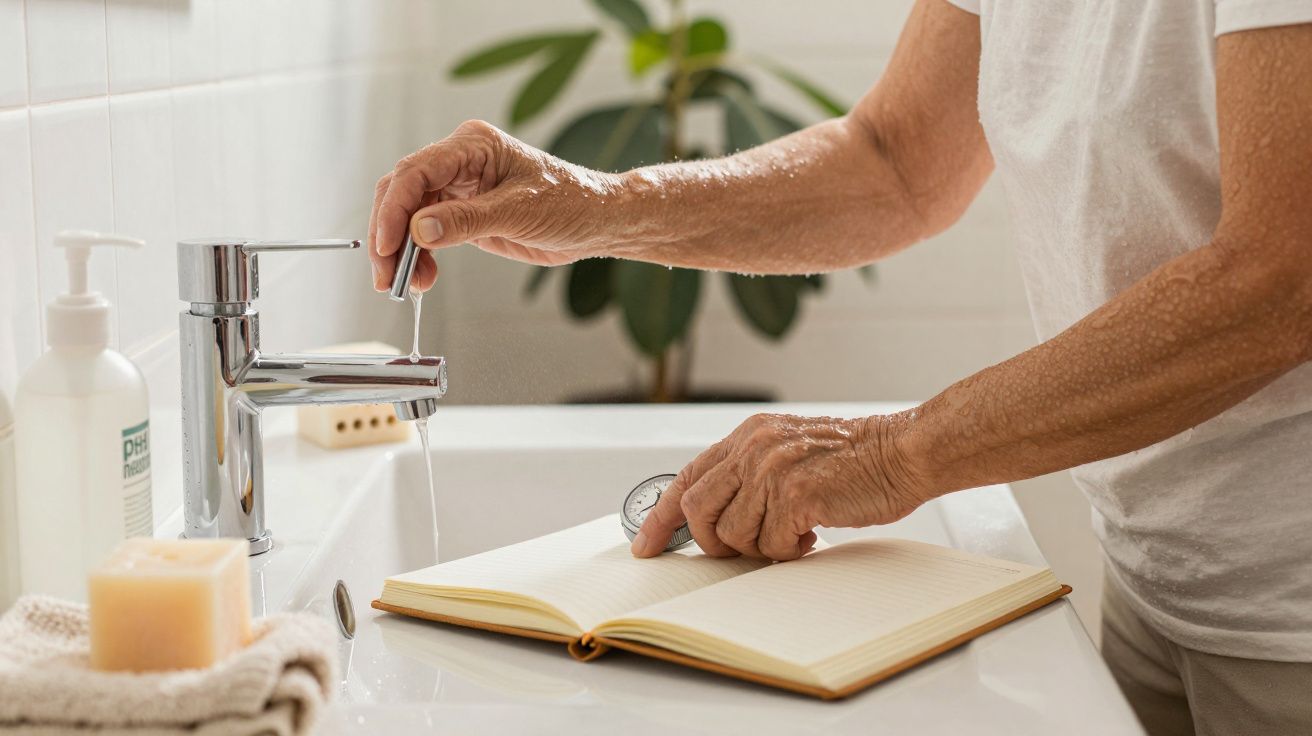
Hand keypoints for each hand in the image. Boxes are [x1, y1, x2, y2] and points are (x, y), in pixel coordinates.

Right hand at [367, 120, 623, 291]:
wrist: (596, 221)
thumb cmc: (571, 203)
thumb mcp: (519, 213)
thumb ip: (467, 220)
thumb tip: (420, 230)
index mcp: (473, 145)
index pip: (416, 172)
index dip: (394, 209)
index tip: (388, 246)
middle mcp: (460, 161)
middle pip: (403, 192)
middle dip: (390, 235)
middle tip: (387, 275)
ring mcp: (459, 187)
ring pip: (409, 215)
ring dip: (402, 251)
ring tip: (407, 284)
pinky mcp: (463, 212)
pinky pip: (427, 231)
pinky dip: (419, 255)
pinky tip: (423, 276)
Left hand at [630, 413, 929, 560]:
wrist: (901, 452)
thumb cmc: (852, 459)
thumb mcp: (787, 450)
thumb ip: (748, 473)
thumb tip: (712, 518)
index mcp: (747, 435)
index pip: (686, 478)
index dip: (661, 517)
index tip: (647, 544)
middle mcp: (753, 447)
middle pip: (697, 510)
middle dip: (713, 542)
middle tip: (741, 550)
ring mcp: (772, 470)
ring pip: (734, 535)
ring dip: (762, 546)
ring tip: (793, 531)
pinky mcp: (795, 495)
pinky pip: (771, 545)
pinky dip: (790, 549)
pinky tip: (812, 531)